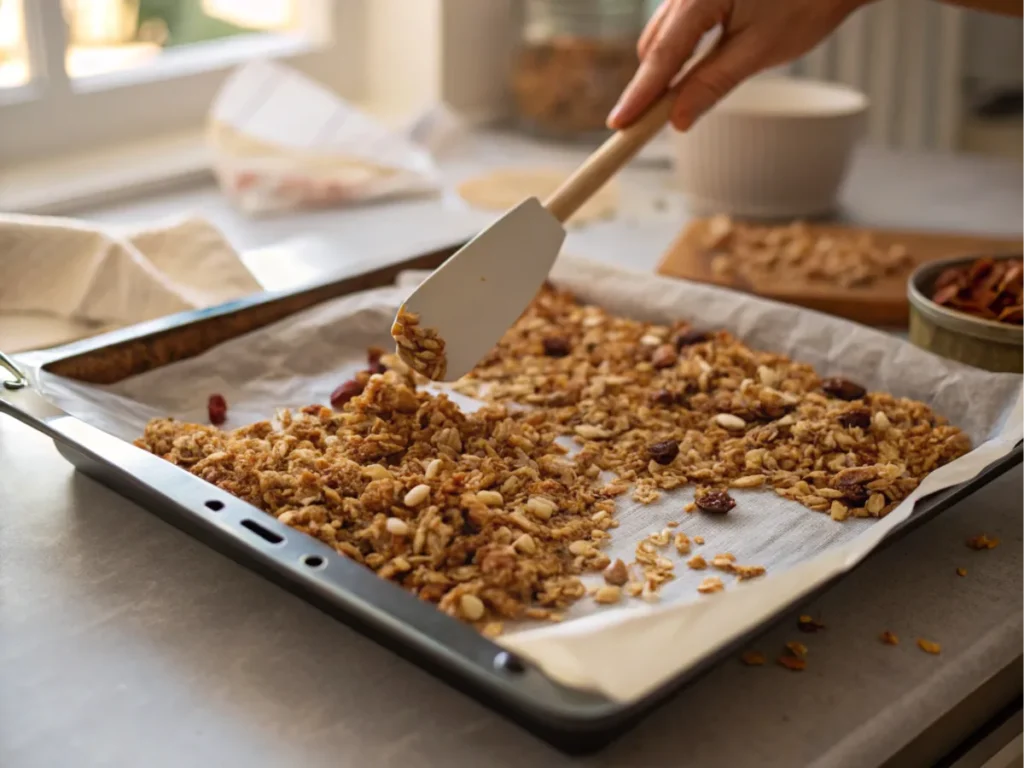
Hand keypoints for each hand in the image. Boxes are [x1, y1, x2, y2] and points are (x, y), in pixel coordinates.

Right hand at [608, 0, 869, 130]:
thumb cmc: (808, 1)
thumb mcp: (759, 51)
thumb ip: (712, 84)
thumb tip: (677, 120)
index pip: (661, 56)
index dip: (639, 95)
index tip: (619, 125)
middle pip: (654, 43)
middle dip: (652, 83)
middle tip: (645, 125)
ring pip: (663, 33)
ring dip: (666, 67)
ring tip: (671, 101)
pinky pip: (678, 21)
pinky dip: (679, 48)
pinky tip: (690, 68)